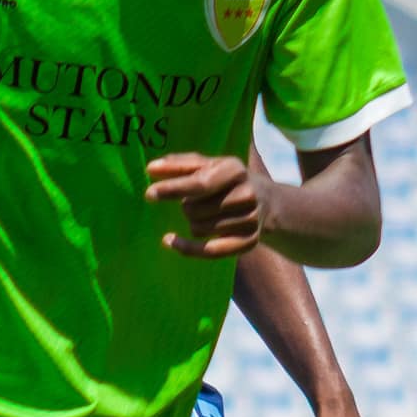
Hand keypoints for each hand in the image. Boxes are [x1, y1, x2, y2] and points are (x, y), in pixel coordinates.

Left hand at [145, 154, 270, 259]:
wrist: (267, 200)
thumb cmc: (226, 179)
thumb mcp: (207, 165)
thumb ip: (178, 165)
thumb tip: (151, 169)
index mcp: (235, 170)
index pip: (199, 183)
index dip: (173, 189)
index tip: (149, 194)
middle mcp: (246, 194)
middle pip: (195, 209)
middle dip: (185, 207)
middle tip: (195, 202)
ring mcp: (250, 220)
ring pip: (199, 229)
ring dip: (192, 223)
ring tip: (205, 214)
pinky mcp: (249, 242)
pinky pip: (210, 251)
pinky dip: (187, 248)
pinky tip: (170, 241)